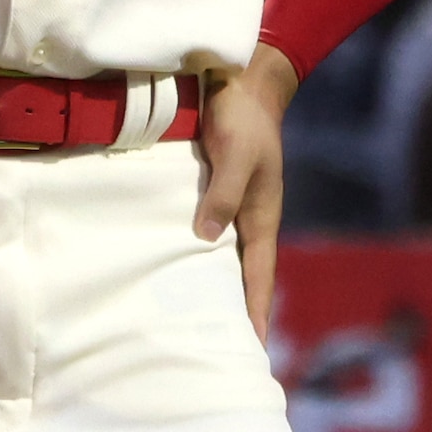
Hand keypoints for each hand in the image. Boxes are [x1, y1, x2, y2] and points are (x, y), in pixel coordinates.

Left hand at [195, 45, 300, 338]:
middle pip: (242, 276)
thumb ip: (223, 194)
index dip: (256, 312)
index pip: (260, 277)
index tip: (253, 349)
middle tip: (221, 351)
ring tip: (191, 324)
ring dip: (211, 288)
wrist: (238, 81)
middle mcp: (246, 220)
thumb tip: (204, 236)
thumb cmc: (243, 117)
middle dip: (237, 312)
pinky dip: (190, 257)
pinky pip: (202, 236)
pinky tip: (169, 271)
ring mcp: (229, 208)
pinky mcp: (210, 195)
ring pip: (220, 259)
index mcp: (261, 217)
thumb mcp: (238, 154)